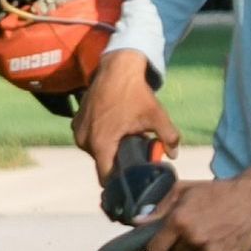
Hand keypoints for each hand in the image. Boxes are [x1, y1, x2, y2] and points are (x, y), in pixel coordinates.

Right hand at [72, 50, 180, 183]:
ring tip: (126, 136)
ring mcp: (78, 130)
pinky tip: (116, 127)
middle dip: (118, 161)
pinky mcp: (76, 121)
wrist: (117, 68)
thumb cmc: (135, 93)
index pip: (106, 177)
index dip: (120, 182)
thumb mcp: (156, 116)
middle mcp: (84, 140)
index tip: (132, 180)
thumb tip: (174, 155)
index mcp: (101, 144)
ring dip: (109, 148)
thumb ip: (169, 137)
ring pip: (96, 151)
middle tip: (135, 150)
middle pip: (103, 163)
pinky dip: (101, 136)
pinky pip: (90, 138)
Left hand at [147, 168, 250, 250]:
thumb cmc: (216, 191)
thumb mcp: (184, 191)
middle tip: (196, 228)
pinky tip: (222, 241)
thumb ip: (159, 208)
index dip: (155, 249)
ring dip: (199, 250)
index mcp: (180, 221)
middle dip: (181, 243)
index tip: (161, 245)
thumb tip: (136, 223)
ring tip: (213, 232)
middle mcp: (194, 238)